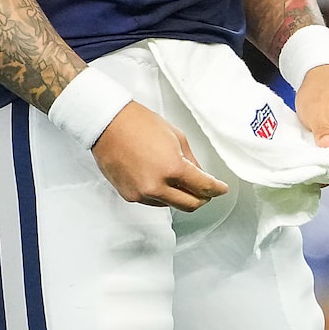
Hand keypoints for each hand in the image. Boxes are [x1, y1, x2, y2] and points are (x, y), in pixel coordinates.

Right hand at [90, 100, 227, 210]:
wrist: (107, 124)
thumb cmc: (139, 124)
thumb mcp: (177, 138)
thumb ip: (192, 162)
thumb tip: (201, 177)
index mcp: (172, 169)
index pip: (203, 188)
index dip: (217, 190)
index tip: (220, 189)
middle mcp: (156, 186)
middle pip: (190, 205)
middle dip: (202, 198)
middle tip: (206, 190)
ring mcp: (141, 194)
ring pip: (171, 204)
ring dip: (179, 196)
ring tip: (176, 178)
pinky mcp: (129, 196)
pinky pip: (153, 201)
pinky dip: (161, 194)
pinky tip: (159, 179)